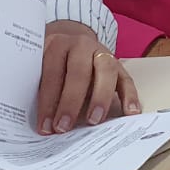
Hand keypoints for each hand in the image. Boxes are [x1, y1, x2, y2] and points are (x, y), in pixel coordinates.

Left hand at [36, 20, 140, 134]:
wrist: (72, 42)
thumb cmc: (53, 63)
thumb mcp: (40, 68)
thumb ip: (40, 88)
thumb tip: (42, 122)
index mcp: (57, 45)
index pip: (52, 74)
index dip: (47, 102)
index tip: (45, 126)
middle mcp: (81, 45)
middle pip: (78, 72)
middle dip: (70, 102)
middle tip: (64, 127)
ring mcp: (102, 53)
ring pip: (106, 72)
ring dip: (100, 98)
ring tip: (93, 121)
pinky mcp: (119, 65)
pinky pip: (127, 80)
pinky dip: (130, 97)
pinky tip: (129, 113)